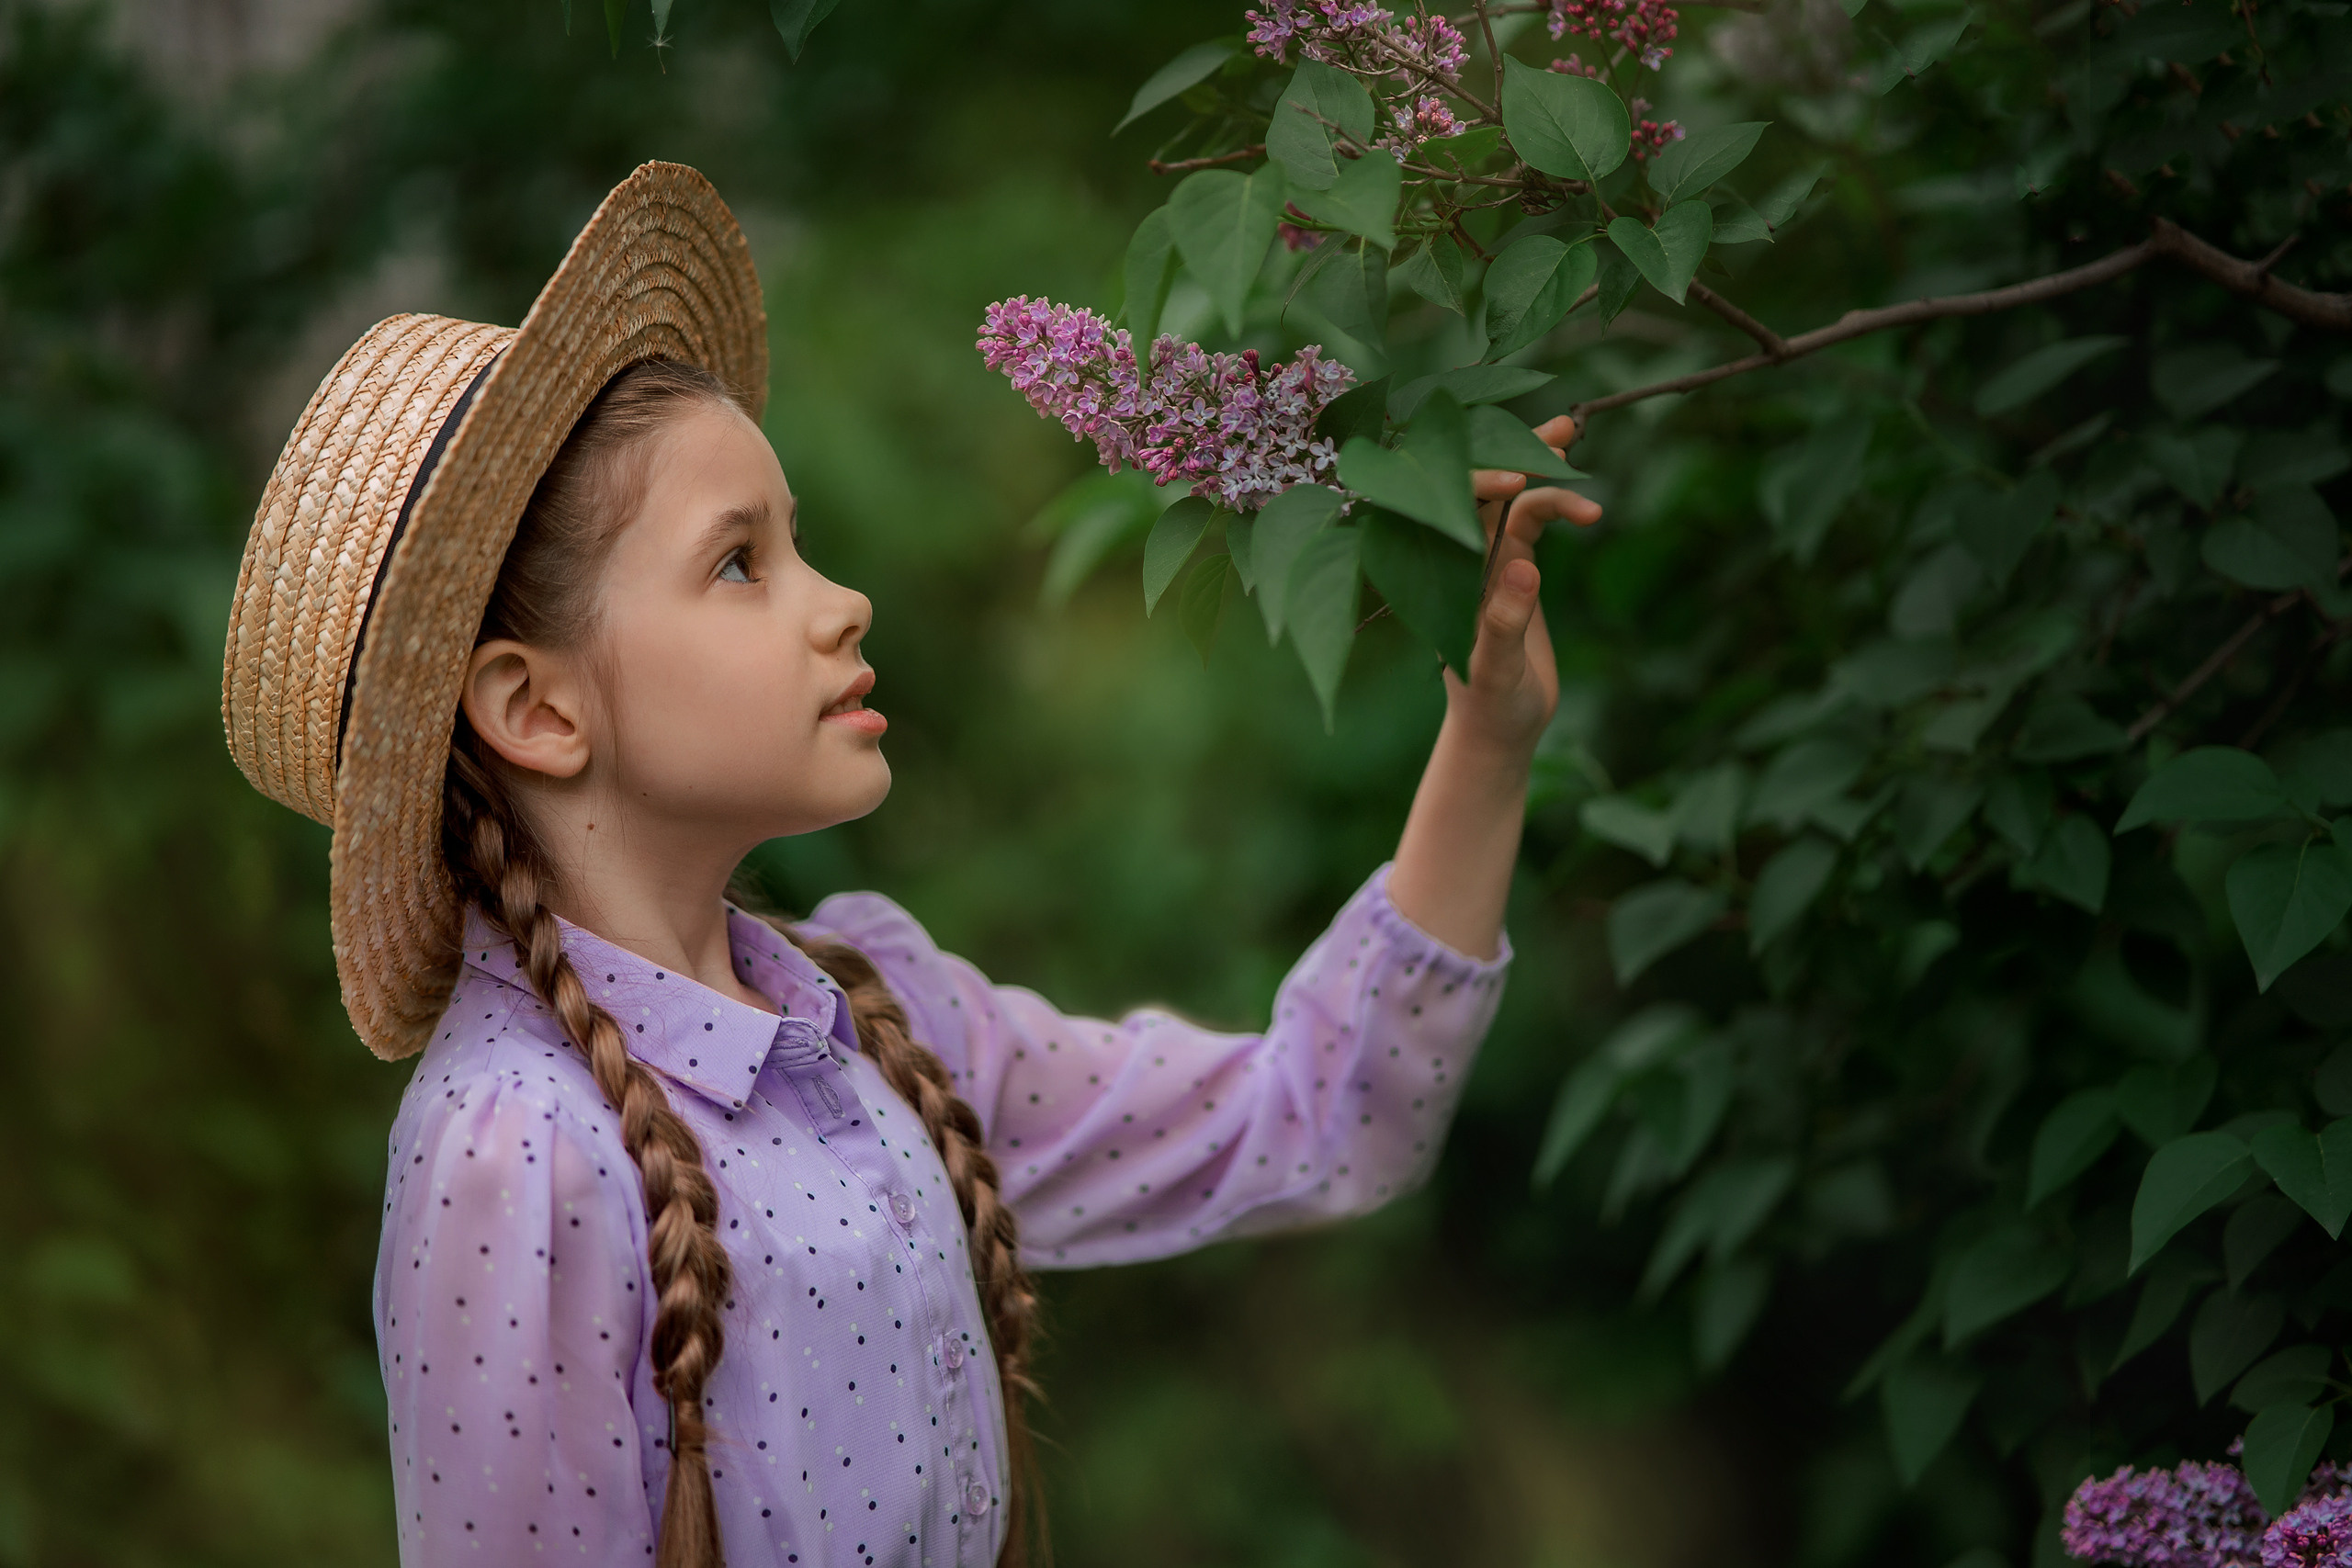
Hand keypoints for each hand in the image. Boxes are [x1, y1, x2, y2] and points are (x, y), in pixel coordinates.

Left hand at [1451, 414, 1601, 758]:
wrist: (1500, 730)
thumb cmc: (1489, 705)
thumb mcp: (1496, 672)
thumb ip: (1503, 623)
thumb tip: (1526, 569)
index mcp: (1438, 573)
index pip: (1449, 508)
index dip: (1479, 482)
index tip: (1521, 478)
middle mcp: (1456, 557)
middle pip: (1481, 487)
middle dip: (1516, 452)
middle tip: (1563, 425)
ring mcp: (1484, 559)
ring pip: (1510, 497)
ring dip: (1541, 469)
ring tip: (1576, 444)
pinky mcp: (1511, 568)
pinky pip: (1529, 520)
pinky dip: (1555, 502)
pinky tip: (1584, 501)